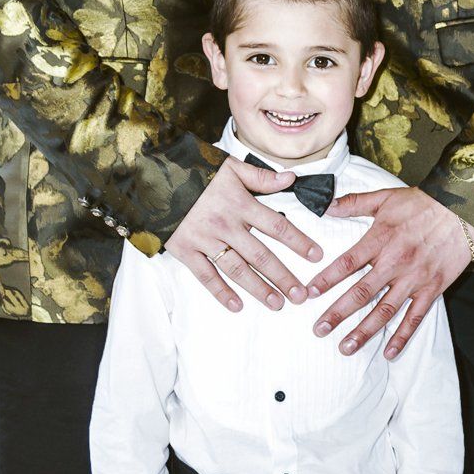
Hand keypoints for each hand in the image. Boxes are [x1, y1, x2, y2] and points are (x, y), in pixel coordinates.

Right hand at [165, 157, 321, 312]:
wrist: (156, 177)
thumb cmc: (197, 172)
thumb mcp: (231, 167)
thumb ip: (262, 176)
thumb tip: (291, 179)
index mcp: (240, 204)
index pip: (276, 226)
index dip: (298, 242)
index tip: (316, 256)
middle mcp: (225, 225)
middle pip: (260, 255)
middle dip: (283, 277)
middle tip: (301, 295)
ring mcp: (205, 240)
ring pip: (236, 269)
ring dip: (258, 289)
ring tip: (278, 304)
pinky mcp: (186, 250)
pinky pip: (206, 275)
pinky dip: (221, 292)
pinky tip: (237, 306)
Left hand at [308, 188, 473, 357]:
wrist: (463, 209)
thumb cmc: (423, 203)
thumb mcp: (385, 197)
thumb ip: (353, 203)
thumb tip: (325, 205)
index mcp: (380, 240)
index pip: (347, 263)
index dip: (326, 279)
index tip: (309, 294)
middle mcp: (395, 262)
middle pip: (362, 292)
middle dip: (338, 313)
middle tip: (319, 330)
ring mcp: (414, 278)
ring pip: (385, 310)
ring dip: (364, 331)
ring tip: (346, 347)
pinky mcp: (433, 288)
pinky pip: (415, 317)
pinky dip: (402, 336)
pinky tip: (389, 352)